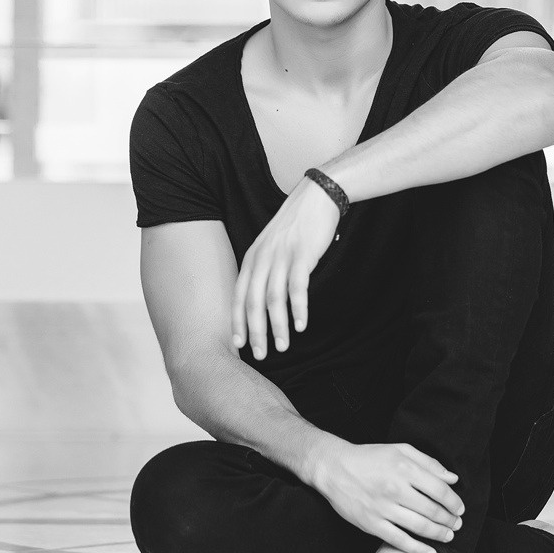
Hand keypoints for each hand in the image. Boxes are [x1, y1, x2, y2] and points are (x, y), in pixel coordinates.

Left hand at [232, 176, 339, 358]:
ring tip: (282, 346)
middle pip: (253, 302)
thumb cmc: (296, 225)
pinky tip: (301, 325)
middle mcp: (262, 259)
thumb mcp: (271, 246)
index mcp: (252, 258)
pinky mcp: (302, 255)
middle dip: (255, 332)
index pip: (239, 296)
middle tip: (260, 355)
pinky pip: (297, 287)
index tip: (238, 345)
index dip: (237, 322)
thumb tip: (263, 298)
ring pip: (274, 299)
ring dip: (277, 326)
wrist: (316, 197)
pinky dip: (298, 309)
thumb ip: (265, 269)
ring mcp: (281, 257)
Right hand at [315, 440, 465, 552]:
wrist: (334, 468)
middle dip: (450, 519)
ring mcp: (383, 508)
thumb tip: (452, 478)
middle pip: (432, 510)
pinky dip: (417, 549)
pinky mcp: (372, 524)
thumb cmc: (369, 457)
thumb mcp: (400, 449)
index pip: (439, 489)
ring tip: (448, 535)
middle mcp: (395, 489)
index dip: (454, 501)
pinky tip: (430, 552)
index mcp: (404, 468)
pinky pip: (399, 540)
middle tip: (457, 524)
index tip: (460, 508)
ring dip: (439, 533)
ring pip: (420, 526)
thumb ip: (428, 463)